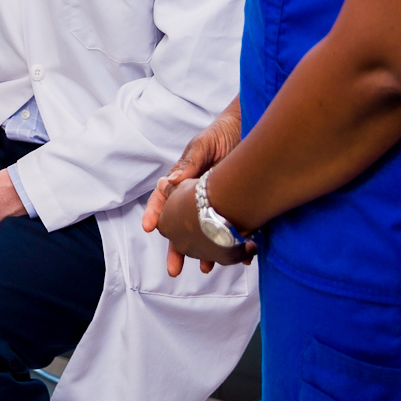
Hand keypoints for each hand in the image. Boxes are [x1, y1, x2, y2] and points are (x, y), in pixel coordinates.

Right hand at [142, 100, 243, 275]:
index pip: (163, 200)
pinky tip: (240, 257)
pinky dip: (236, 245)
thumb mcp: (201, 146)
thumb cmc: (220, 134)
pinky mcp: (237, 209)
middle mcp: (196, 197)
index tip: (150, 228)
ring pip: (206, 234)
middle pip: (182, 227)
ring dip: (205, 252)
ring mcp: (216, 205)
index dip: (155, 214)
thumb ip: (187, 165)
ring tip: (206, 268)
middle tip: (173, 269)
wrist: (251, 131)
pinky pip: (234, 230)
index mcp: (182, 182)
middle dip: (177, 248)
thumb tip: (169, 182)